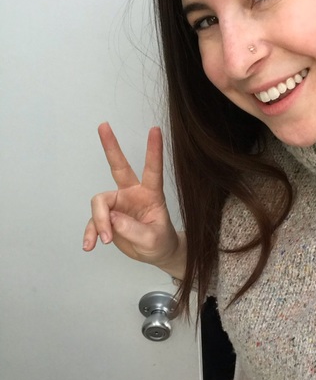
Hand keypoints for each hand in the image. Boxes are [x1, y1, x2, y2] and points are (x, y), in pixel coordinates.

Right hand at [83, 123, 183, 275]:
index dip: (154, 150)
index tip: (155, 130)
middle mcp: (133, 193)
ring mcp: (119, 204)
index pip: (153, 169)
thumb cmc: (161, 242)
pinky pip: (94, 222)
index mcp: (151, 193)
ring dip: (99, 222)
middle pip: (119, 167)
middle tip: (103, 125)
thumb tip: (112, 219)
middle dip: (111, 146)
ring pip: (100, 204)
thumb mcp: (153, 240)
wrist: (156, 253)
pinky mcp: (108, 217)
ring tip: (105, 240)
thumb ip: (134, 230)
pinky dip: (91, 233)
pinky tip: (90, 245)